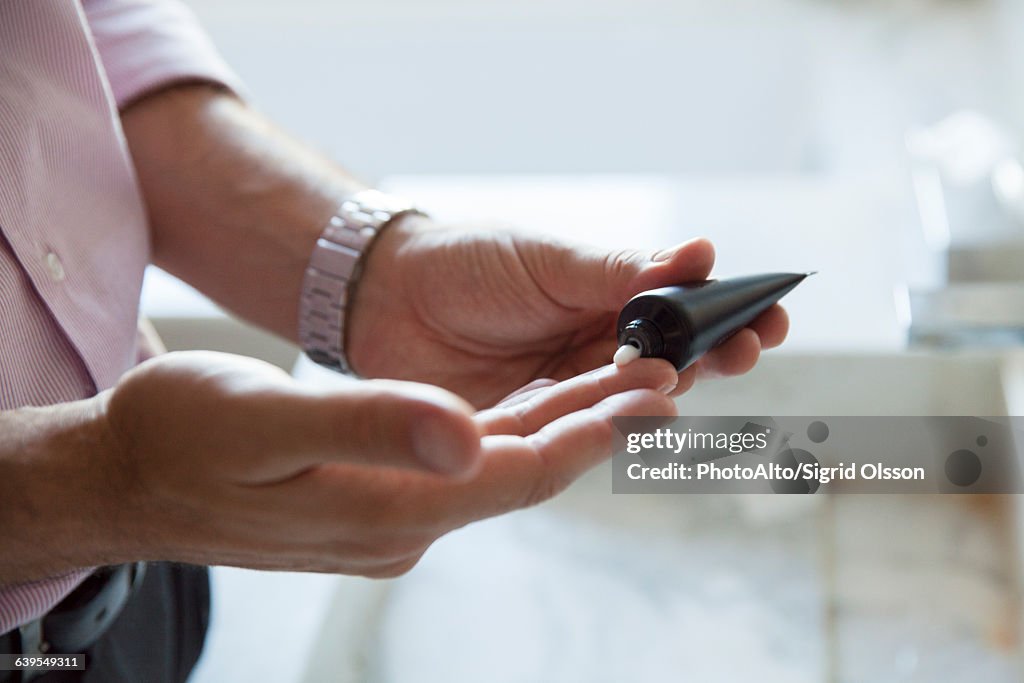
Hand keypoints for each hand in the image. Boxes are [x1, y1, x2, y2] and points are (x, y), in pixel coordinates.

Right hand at [88, 351, 675, 575]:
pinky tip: (533, 411)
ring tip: (617, 387)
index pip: (513, 476)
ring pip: (496, 472)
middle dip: (591, 427)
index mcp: (385, 510)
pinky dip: (510, 437)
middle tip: (659, 383)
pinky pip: (463, 472)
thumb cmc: (181, 436)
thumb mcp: (263, 419)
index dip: (585, 436)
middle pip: (520, 474)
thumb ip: (368, 428)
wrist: (129, 475)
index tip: (647, 398)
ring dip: (558, 429)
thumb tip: (467, 435)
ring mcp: (390, 522)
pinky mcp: (376, 506)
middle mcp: (401, 527)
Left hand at [347, 217, 788, 406]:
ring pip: (634, 401)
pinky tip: (642, 410)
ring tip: (689, 372)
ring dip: (668, 389)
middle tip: (748, 346)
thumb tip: (698, 254)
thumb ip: (619, 271)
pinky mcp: (533, 431)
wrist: (383, 299)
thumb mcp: (549, 260)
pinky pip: (581, 433)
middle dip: (719, 354)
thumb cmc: (469, 264)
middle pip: (676, 363)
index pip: (689, 315)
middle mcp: (602, 353)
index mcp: (614, 302)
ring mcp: (569, 395)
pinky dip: (612, 423)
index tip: (770, 314)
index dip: (731, 317)